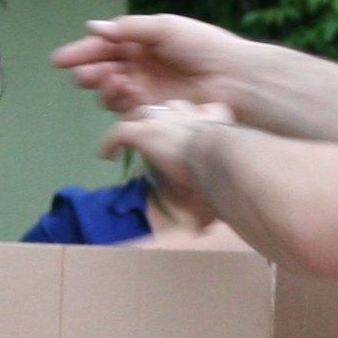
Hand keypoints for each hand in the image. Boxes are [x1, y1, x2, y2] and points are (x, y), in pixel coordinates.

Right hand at [54, 15, 254, 116]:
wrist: (233, 77)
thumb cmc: (203, 46)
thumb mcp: (165, 27)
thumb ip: (129, 28)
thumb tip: (93, 27)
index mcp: (141, 41)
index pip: (103, 46)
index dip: (81, 52)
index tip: (59, 60)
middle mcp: (138, 65)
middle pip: (100, 69)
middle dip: (87, 72)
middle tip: (83, 76)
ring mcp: (144, 88)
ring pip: (108, 91)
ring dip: (103, 86)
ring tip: (114, 81)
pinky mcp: (151, 111)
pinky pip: (124, 109)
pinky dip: (119, 101)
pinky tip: (126, 93)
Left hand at [101, 100, 232, 222]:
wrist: (220, 153)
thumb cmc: (230, 166)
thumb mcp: (227, 172)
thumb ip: (215, 192)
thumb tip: (203, 229)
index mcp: (212, 120)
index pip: (200, 111)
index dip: (189, 120)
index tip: (184, 134)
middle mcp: (186, 113)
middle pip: (167, 108)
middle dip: (159, 118)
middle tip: (152, 133)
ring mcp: (162, 119)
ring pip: (141, 114)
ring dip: (135, 125)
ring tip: (129, 138)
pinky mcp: (143, 131)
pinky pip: (119, 132)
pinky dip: (110, 143)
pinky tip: (107, 156)